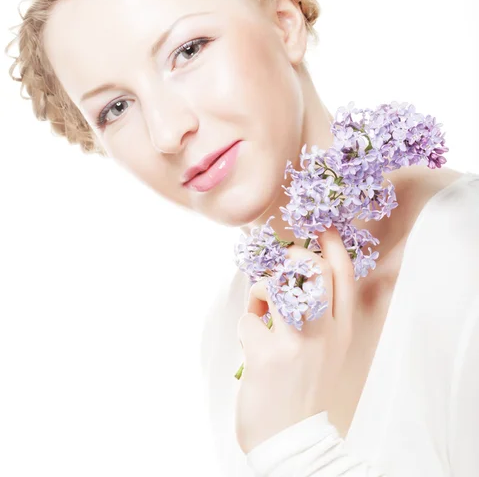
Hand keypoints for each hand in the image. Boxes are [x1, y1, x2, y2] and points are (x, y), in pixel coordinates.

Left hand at [235, 225, 354, 454]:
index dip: (333, 245)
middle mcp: (325, 333)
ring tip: (261, 306)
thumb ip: (319, 316)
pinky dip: (247, 322)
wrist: (292, 441)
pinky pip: (250, 317)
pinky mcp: (268, 354)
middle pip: (315, 269)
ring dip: (262, 288)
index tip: (322, 227)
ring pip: (278, 284)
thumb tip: (288, 277)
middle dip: (294, 256)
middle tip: (281, 264)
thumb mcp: (327, 352)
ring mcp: (297, 342)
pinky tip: (252, 340)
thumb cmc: (304, 388)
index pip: (344, 276)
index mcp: (342, 331)